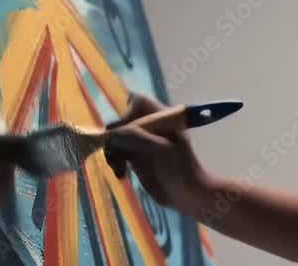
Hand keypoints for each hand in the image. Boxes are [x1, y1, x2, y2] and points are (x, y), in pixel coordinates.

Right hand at [104, 93, 211, 215]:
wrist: (187, 196)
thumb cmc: (180, 169)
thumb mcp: (160, 149)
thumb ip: (136, 137)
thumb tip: (110, 134)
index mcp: (162, 117)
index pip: (137, 102)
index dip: (125, 112)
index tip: (120, 130)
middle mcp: (150, 126)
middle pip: (123, 120)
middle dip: (114, 135)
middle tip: (112, 151)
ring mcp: (143, 142)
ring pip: (117, 137)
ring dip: (112, 151)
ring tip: (118, 168)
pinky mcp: (137, 158)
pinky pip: (118, 153)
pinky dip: (115, 161)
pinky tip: (120, 173)